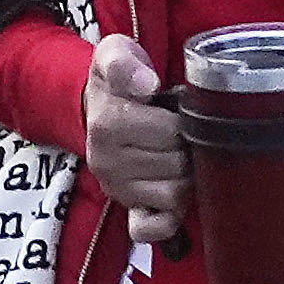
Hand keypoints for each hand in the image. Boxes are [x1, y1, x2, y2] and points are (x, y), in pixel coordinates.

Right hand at [83, 36, 189, 245]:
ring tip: (178, 155)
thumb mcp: (114, 54)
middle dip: (188, 148)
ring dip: (185, 176)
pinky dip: (167, 218)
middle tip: (182, 134)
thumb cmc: (117, 80)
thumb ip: (125, 61)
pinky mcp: (126, 209)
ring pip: (175, 194)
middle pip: (177, 165)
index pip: (170, 132)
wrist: (96, 106)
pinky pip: (151, 229)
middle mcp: (108, 162)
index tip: (177, 111)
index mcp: (107, 125)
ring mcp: (117, 190)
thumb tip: (146, 84)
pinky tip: (172, 197)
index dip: (184, 121)